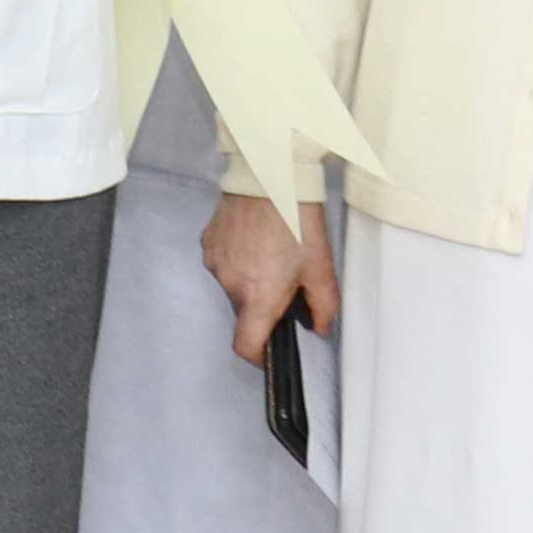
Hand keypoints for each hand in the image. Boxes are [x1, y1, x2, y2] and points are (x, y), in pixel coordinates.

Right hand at [205, 189, 339, 357]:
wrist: (269, 176)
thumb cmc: (298, 222)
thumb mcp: (322, 267)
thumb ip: (324, 307)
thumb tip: (320, 328)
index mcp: (258, 297)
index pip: (245, 345)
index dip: (258, 356)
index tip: (270, 350)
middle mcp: (230, 284)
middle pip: (244, 311)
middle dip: (263, 304)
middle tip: (286, 281)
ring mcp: (215, 262)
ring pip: (233, 285)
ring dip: (249, 280)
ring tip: (270, 253)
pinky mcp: (208, 242)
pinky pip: (222, 263)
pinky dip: (237, 260)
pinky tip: (254, 239)